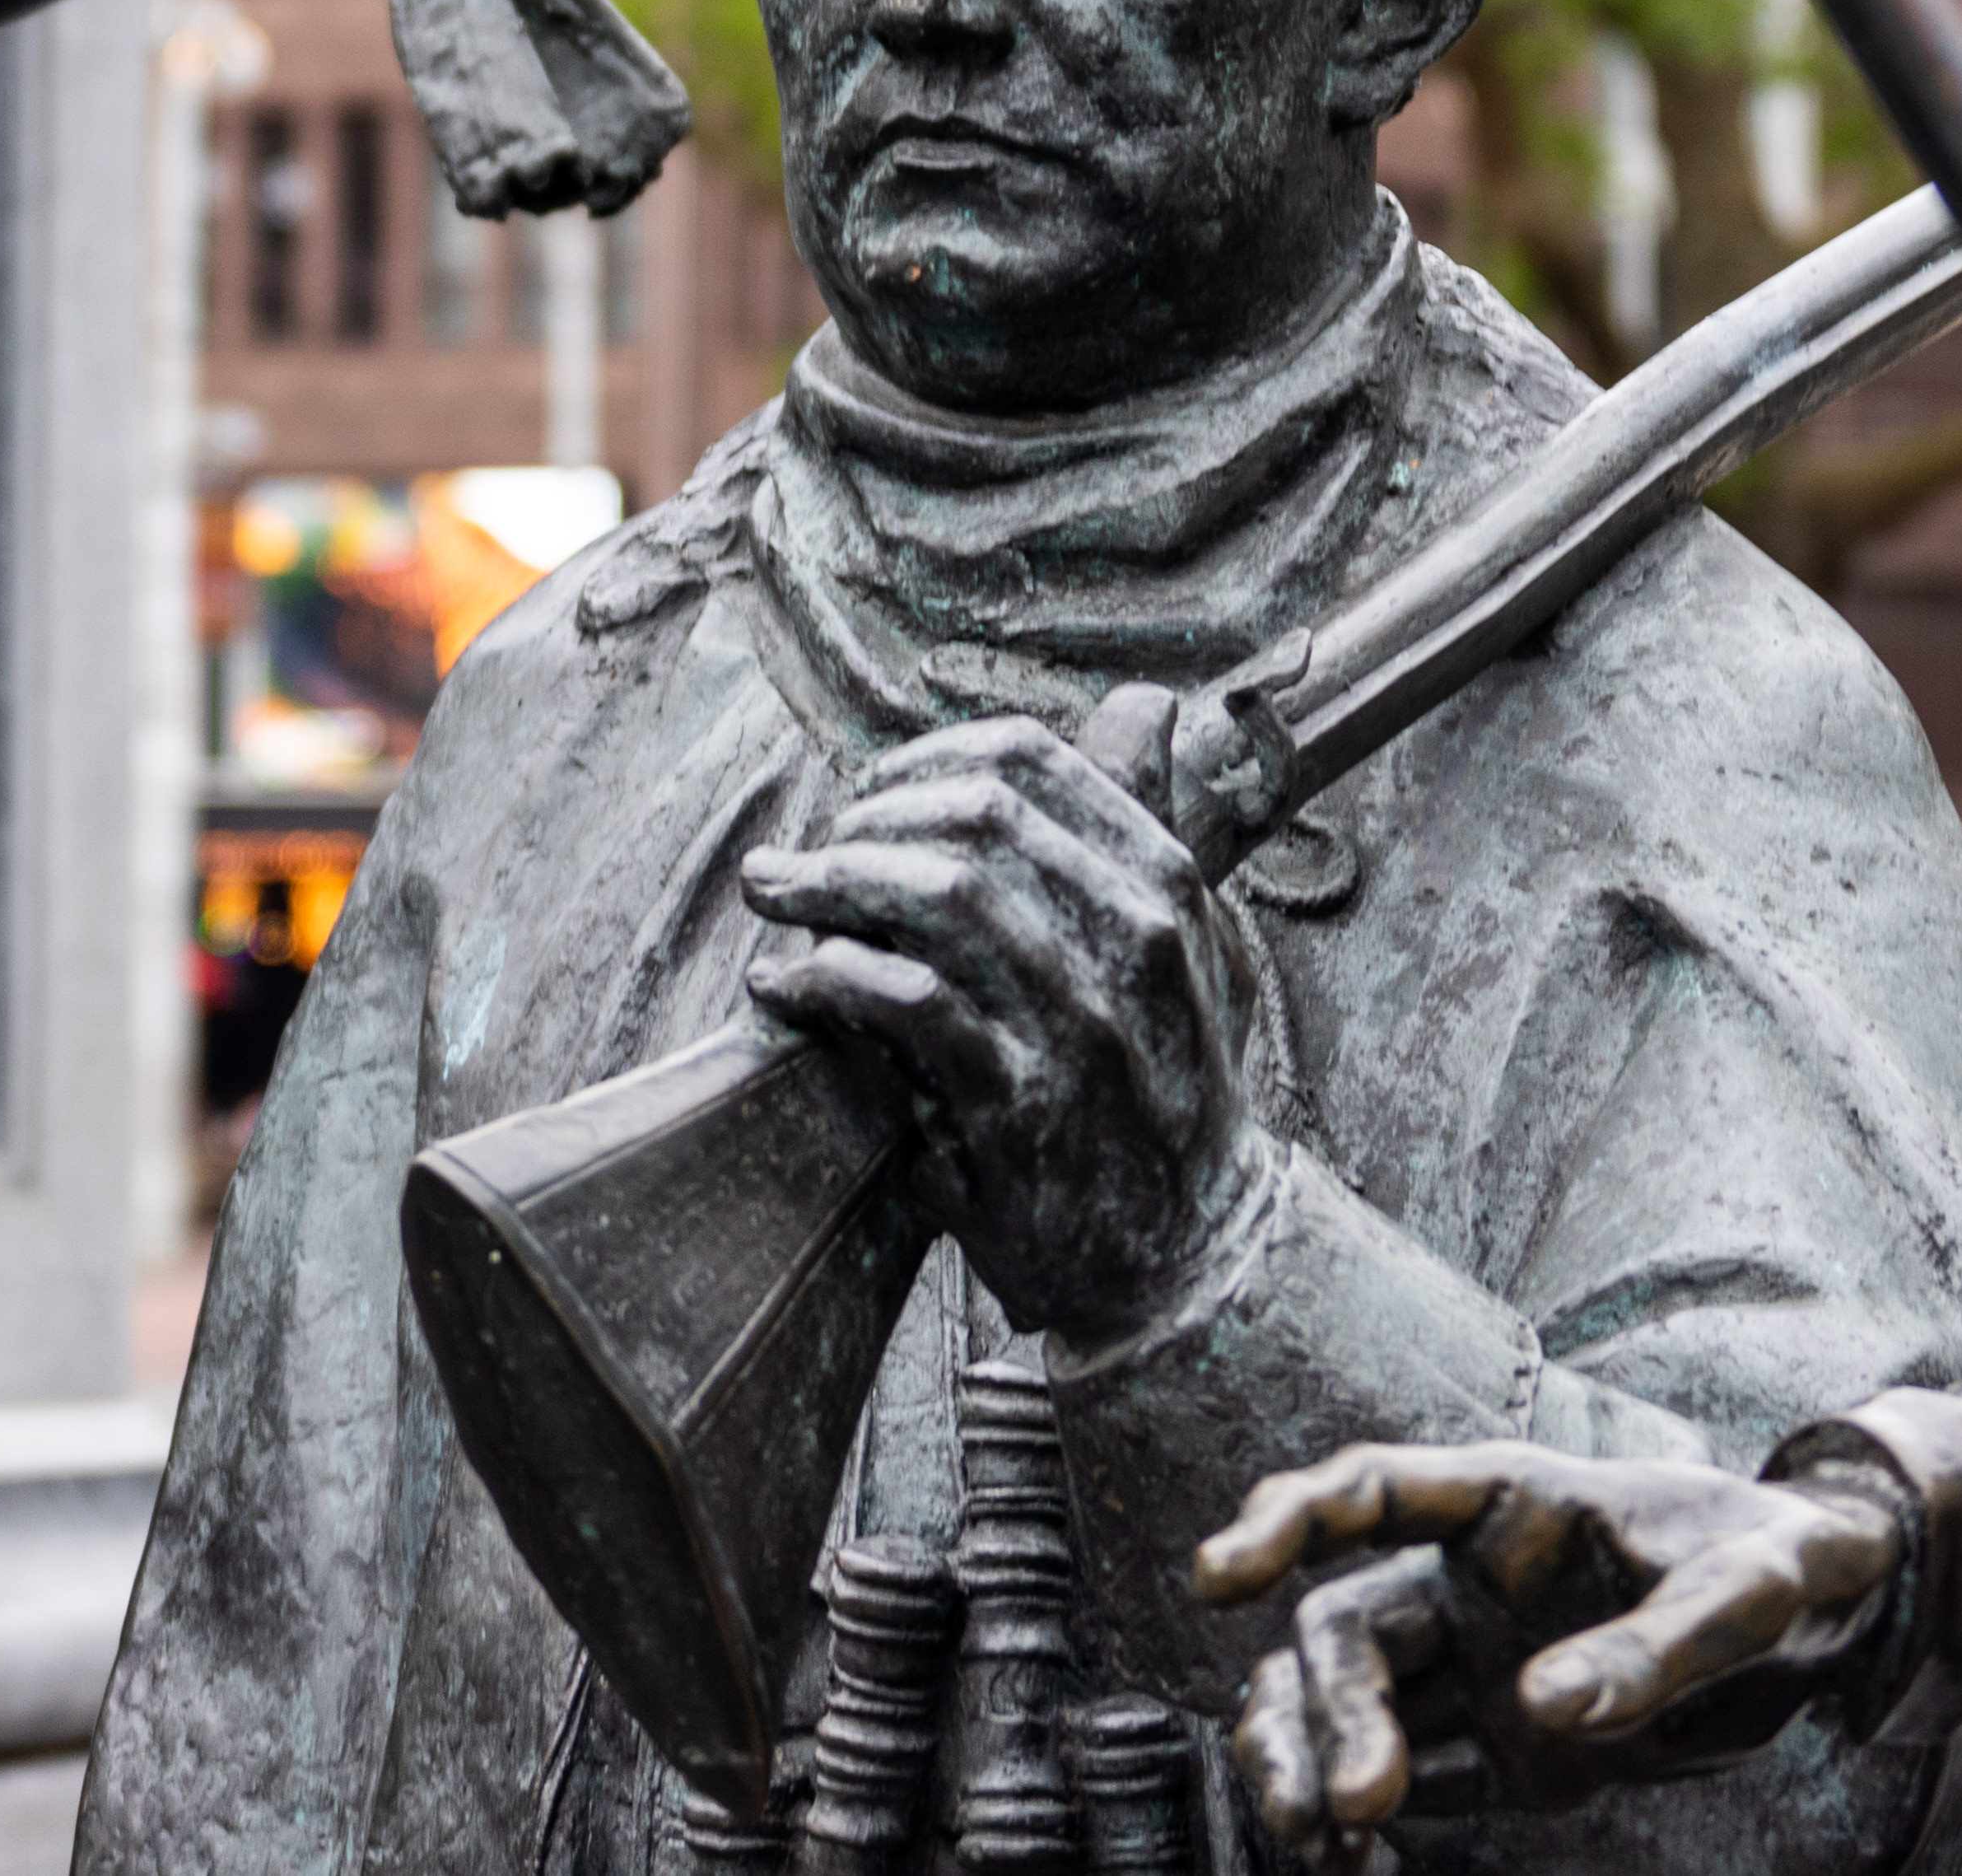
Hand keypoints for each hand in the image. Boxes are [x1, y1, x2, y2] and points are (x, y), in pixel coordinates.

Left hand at [742, 714, 1257, 1341]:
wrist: (1191, 1257)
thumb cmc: (1162, 1088)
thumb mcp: (1185, 950)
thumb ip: (1143, 829)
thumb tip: (1145, 705)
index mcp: (1166, 883)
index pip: (1026, 761)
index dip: (919, 762)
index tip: (864, 801)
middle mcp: (1138, 939)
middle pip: (970, 814)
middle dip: (860, 823)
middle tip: (798, 861)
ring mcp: (1086, 1023)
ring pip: (936, 895)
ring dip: (826, 886)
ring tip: (770, 901)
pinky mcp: (1024, 1105)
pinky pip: (907, 1001)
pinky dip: (825, 978)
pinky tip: (782, 987)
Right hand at [1194, 1442, 1907, 1864]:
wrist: (1827, 1622)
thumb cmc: (1781, 1566)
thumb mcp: (1748, 1594)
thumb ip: (1654, 1647)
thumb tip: (1541, 1708)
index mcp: (1508, 1504)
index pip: (1369, 1490)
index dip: (1288, 1522)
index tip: (1223, 1578)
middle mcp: (1465, 1583)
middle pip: (1347, 1631)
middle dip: (1327, 1713)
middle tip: (1355, 1804)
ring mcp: (1472, 1668)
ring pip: (1339, 1704)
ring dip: (1304, 1763)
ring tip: (1313, 1842)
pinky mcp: (1494, 1749)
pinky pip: (1397, 1777)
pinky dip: (1353, 1819)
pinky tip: (1340, 1865)